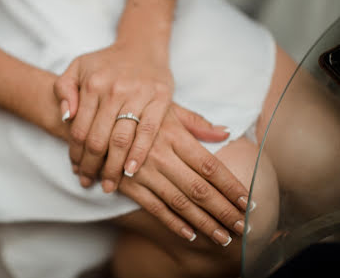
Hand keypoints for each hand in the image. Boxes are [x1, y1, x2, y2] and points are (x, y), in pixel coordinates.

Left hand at [54, 42, 175, 191]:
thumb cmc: (107, 62)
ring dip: (113, 168)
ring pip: (121, 140)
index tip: (76, 169)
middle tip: (89, 182)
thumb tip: (65, 116)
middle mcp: (114, 90)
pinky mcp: (160, 99)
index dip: (75, 154)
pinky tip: (131, 171)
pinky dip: (139, 154)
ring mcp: (138, 94)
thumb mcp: (77, 67)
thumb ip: (64, 89)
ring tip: (109, 186)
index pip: (79, 129)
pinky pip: (149, 132)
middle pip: (98, 139)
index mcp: (92, 84)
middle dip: (92, 167)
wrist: (141, 47)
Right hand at [116, 104, 248, 245]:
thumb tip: (226, 133)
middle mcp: (161, 155)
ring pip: (179, 202)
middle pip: (199, 188)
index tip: (247, 201)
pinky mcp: (128, 185)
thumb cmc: (138, 113)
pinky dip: (173, 223)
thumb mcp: (167, 108)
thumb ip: (196, 122)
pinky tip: (190, 234)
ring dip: (203, 222)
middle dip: (223, 210)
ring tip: (223, 237)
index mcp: (174, 135)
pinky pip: (154, 207)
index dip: (230, 185)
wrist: (97, 121)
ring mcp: (144, 172)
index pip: (210, 165)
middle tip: (242, 226)